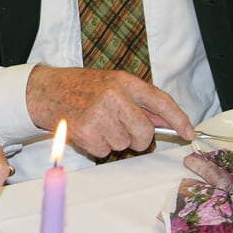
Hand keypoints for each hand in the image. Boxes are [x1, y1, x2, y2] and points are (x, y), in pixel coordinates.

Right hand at [26, 65, 193, 157]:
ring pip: (124, 144)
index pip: (160, 101)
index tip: (188, 133)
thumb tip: (167, 121)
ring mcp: (99, 114)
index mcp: (123, 81)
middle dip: (137, 137)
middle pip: (144, 132)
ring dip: (113, 140)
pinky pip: (104, 151)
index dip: (178, 119)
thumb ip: (139, 101)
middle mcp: (114, 96)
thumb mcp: (112, 84)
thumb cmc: (80, 87)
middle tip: (121, 129)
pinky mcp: (85, 131)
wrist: (45, 90)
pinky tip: (87, 131)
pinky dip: (97, 146)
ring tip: (97, 124)